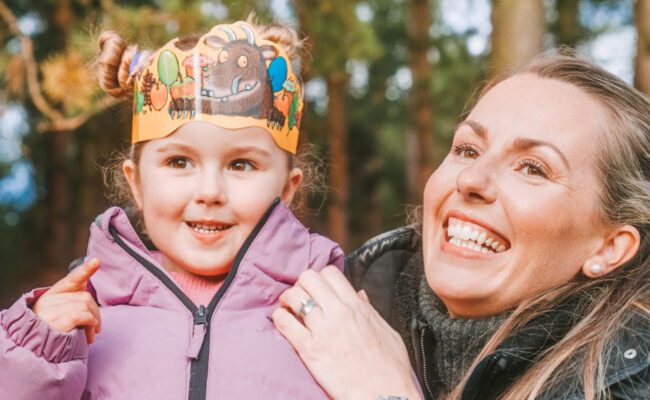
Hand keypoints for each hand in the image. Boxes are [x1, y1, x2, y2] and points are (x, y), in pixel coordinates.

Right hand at [33, 258, 101, 343]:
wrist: (40, 355)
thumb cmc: (56, 333)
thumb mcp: (62, 314)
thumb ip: (73, 299)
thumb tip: (86, 281)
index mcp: (50, 295)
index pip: (71, 279)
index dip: (85, 270)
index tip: (96, 261)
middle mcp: (47, 301)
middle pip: (85, 296)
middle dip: (95, 311)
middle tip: (96, 326)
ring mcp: (49, 312)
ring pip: (84, 305)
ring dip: (94, 321)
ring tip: (92, 333)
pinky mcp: (55, 323)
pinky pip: (81, 316)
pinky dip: (90, 323)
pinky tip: (90, 334)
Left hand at [272, 266, 421, 399]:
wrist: (385, 394)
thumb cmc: (389, 368)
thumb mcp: (387, 331)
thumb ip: (370, 310)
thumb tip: (360, 296)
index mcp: (357, 306)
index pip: (330, 273)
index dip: (321, 278)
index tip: (319, 289)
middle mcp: (338, 313)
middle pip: (308, 278)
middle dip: (302, 285)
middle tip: (302, 297)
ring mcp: (322, 330)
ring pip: (294, 296)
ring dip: (289, 299)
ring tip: (290, 309)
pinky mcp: (309, 350)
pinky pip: (285, 323)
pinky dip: (280, 318)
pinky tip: (284, 322)